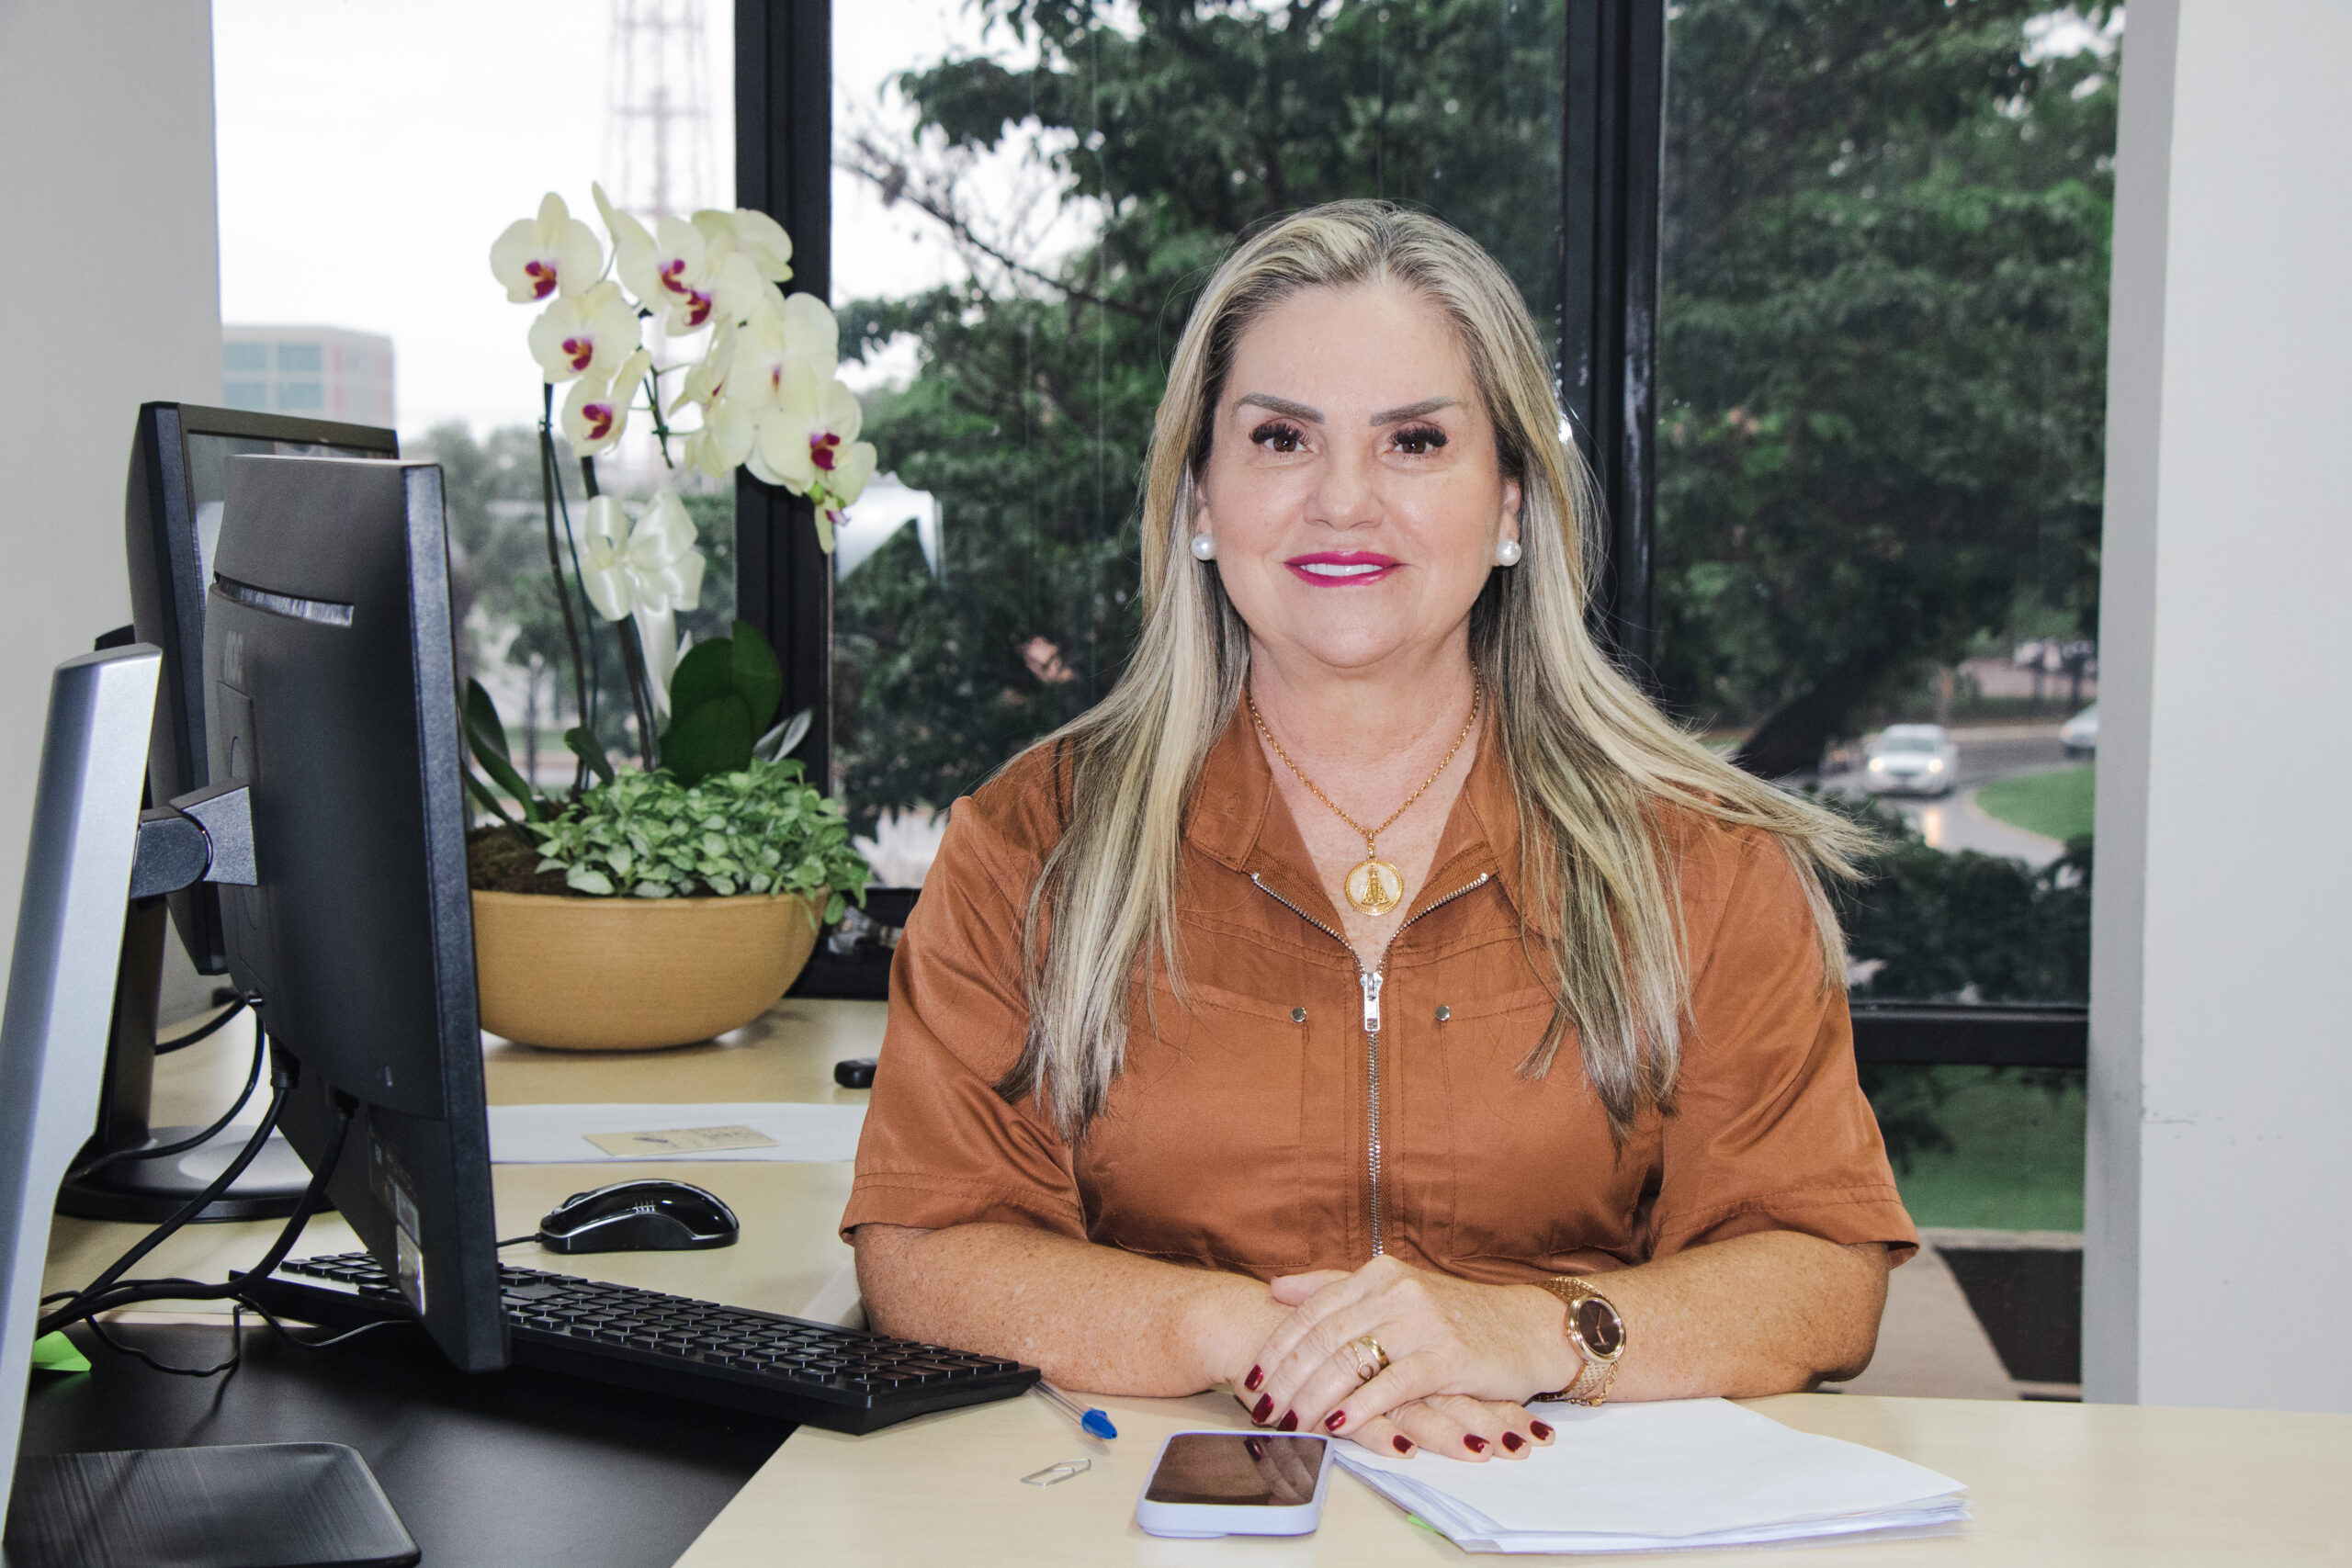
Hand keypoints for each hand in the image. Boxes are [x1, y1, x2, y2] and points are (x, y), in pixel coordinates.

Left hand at [1239, 1257, 1581, 1455]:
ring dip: (1313, 1399)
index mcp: (1378, 1273)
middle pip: (1324, 1338)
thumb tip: (1276, 1286)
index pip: (1312, 1310)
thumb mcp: (1395, 1291)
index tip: (1250, 1379)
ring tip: (1289, 1425)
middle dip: (1286, 1379)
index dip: (1276, 1347)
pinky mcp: (1447, 1356)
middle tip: (1261, 1411)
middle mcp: (1396, 1291)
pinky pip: (1392, 1384)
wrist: (1527, 1329)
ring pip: (1350, 1361)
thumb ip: (1334, 1286)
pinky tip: (1338, 1425)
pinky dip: (1361, 1406)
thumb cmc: (1457, 1316)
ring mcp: (1422, 1322)